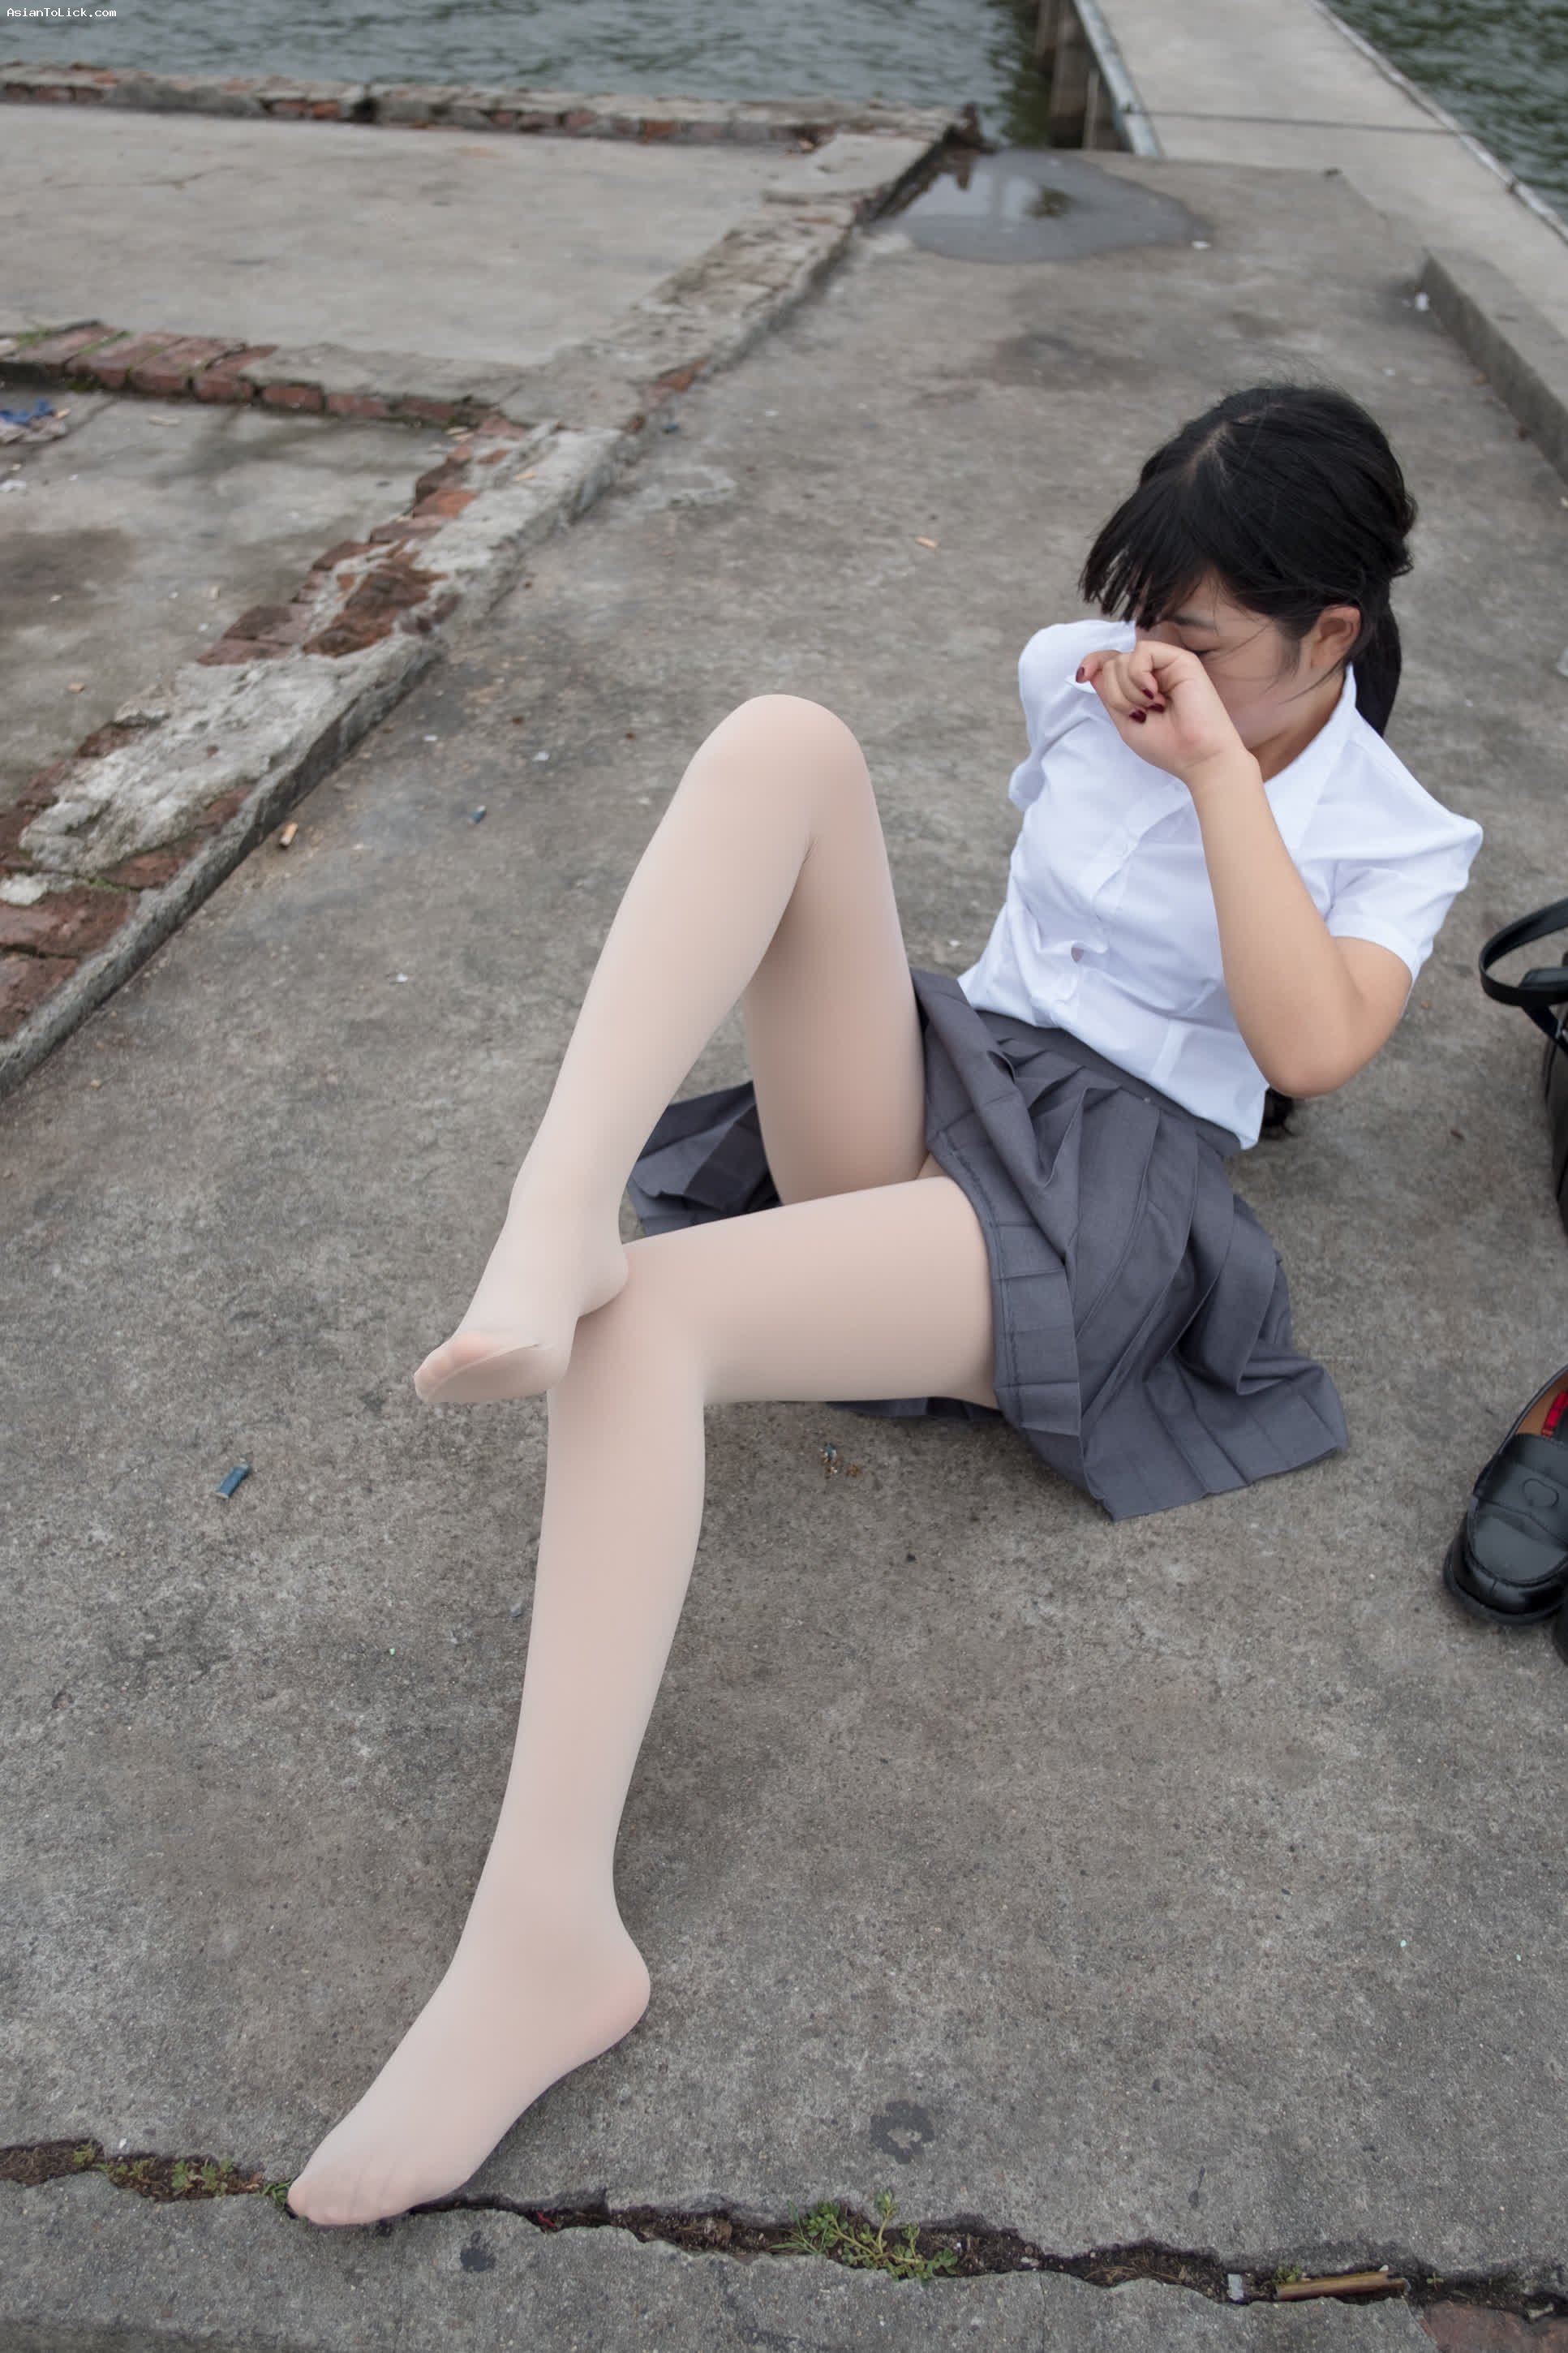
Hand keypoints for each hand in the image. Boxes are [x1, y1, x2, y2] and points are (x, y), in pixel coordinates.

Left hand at [1078, 640, 1249, 785]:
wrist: (1199, 757)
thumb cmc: (1168, 746)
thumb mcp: (1126, 723)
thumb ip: (1110, 696)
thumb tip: (1091, 671)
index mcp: (1140, 686)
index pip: (1109, 663)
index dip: (1093, 663)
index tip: (1082, 675)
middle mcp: (1153, 672)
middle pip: (1112, 664)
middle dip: (1116, 694)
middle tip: (1140, 714)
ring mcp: (1167, 664)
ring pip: (1123, 659)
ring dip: (1128, 691)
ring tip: (1152, 708)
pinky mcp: (1180, 659)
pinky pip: (1142, 652)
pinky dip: (1139, 676)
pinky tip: (1154, 694)